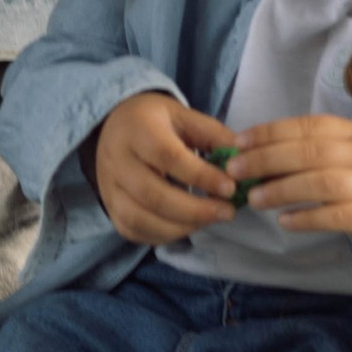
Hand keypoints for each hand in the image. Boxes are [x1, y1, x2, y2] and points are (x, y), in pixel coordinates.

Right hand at [92, 90, 240, 243]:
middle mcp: (117, 160)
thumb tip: (243, 160)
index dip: (201, 176)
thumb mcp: (184, 116)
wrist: (114, 126)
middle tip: (227, 212)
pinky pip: (135, 231)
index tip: (231, 188)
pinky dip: (164, 235)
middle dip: (196, 210)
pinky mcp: (110, 209)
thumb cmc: (155, 121)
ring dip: (182, 226)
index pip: (168, 157)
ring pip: (142, 219)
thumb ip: (213, 135)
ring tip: (210, 219)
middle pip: (153, 195)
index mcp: (138, 130)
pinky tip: (188, 226)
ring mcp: (109, 188)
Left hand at [228, 117, 351, 265]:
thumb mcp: (346, 157)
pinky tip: (285, 221)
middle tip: (236, 171)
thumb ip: (308, 153)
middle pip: (311, 151)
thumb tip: (253, 157)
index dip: (270, 132)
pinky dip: (309, 218)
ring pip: (325, 182)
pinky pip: (340, 215)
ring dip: (284, 189)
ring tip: (255, 198)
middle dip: (268, 159)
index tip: (238, 143)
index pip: (308, 126)